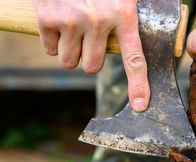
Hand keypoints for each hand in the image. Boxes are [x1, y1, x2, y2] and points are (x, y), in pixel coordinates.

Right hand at [33, 0, 148, 111]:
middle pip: (92, 67)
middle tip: (89, 39)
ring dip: (70, 51)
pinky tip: (57, 22)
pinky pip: (49, 50)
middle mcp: (98, 20)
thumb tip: (132, 42)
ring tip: (73, 27)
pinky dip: (52, 41)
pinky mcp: (48, 18)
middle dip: (89, 57)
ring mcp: (71, 20)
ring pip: (69, 61)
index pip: (135, 59)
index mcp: (124, 14)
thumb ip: (127, 19)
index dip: (138, 85)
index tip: (141, 105)